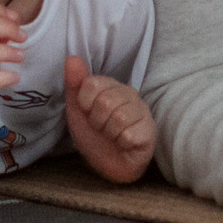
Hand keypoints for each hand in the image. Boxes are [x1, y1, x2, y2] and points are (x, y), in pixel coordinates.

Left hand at [63, 55, 155, 182]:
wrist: (107, 164)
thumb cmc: (94, 135)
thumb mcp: (77, 110)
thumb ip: (74, 83)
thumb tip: (72, 58)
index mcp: (111, 86)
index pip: (92, 84)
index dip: (84, 104)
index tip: (88, 113)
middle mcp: (130, 94)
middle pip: (105, 101)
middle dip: (97, 121)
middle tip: (101, 127)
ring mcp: (142, 112)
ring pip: (119, 117)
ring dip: (108, 132)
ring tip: (112, 135)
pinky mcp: (150, 132)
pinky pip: (129, 135)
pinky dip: (120, 143)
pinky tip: (123, 144)